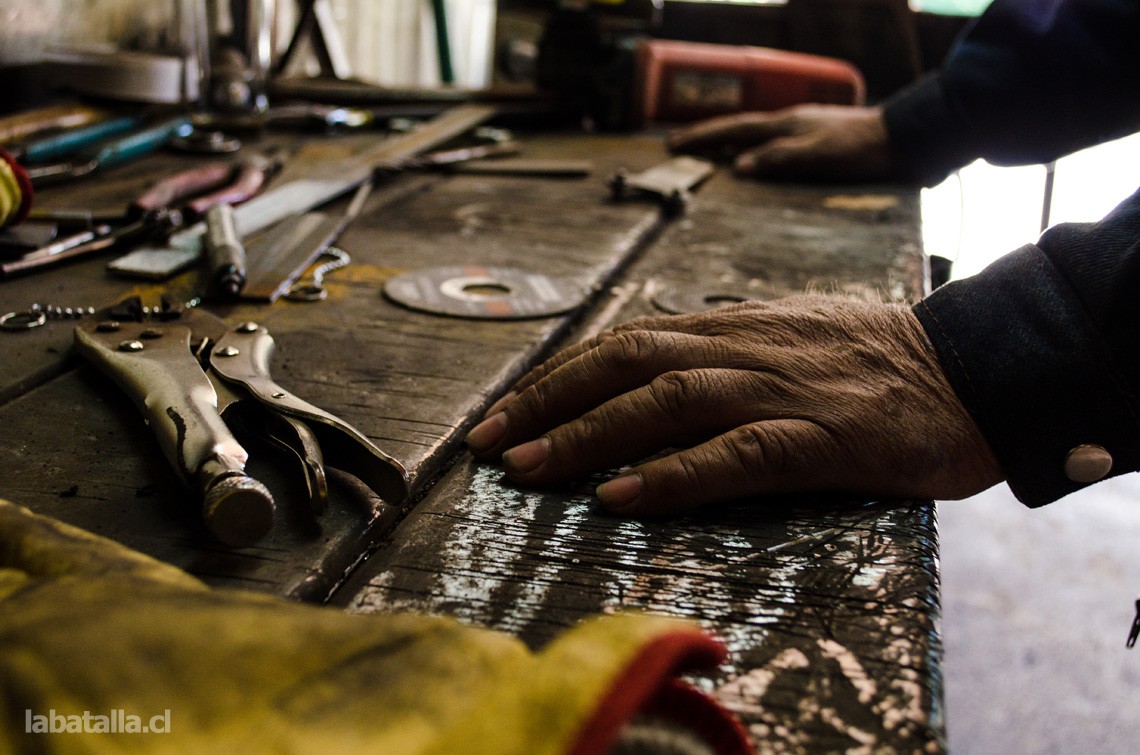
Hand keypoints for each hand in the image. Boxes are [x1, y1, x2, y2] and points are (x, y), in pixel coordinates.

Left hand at [465, 296, 1002, 515]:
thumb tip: (651, 371)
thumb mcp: (786, 335)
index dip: (558, 377)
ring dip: (587, 436)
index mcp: (733, 326)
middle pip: (625, 363)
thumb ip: (721, 350)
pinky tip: (621, 496)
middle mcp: (744, 348)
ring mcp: (781, 390)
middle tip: (489, 445)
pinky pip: (734, 454)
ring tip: (529, 470)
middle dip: (547, 403)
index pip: (624, 342)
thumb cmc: (875, 360)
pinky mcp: (821, 438)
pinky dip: (672, 475)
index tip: (505, 412)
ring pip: (665, 403)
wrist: (971, 368)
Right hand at [667, 104, 902, 181]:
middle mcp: (790, 124)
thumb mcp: (819, 156)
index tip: (674, 145)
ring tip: (706, 151)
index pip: (734, 130)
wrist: (904, 140)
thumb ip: (779, 158)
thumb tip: (739, 165)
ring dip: (727, 142)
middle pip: (739, 129)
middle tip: (677, 145)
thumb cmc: (863, 149)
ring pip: (755, 135)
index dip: (702, 137)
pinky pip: (772, 144)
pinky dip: (752, 149)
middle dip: (706, 137)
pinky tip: (755, 158)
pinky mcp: (817, 142)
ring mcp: (804, 130)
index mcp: (786, 125)